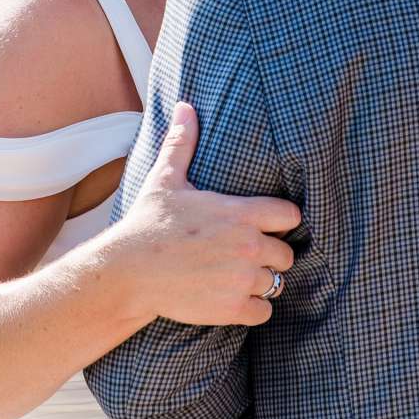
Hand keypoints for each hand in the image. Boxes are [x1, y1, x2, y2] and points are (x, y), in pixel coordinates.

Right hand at [104, 103, 299, 326]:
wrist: (127, 272)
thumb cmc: (147, 223)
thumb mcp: (166, 179)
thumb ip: (183, 143)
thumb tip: (186, 106)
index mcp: (241, 213)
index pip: (291, 216)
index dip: (280, 221)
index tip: (265, 226)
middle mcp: (250, 246)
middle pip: (287, 254)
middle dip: (269, 255)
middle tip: (243, 256)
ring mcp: (243, 279)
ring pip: (275, 283)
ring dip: (259, 282)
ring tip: (233, 277)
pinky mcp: (234, 308)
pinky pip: (264, 311)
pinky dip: (252, 308)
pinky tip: (231, 298)